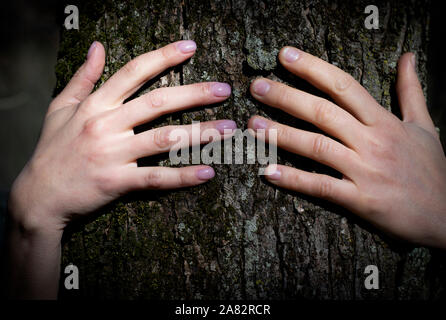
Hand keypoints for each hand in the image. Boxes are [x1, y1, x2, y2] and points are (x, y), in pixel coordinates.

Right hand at [8, 40, 234, 235]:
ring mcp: (112, 154)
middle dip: (194, 93)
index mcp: (96, 105)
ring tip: (228, 128)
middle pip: (157, 103)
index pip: (134, 73)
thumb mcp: (61, 108)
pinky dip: (182, 176)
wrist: (38, 195)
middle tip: (224, 90)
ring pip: (164, 139)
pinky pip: (156, 178)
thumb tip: (97, 46)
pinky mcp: (117, 182)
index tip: (190, 47)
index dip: (163, 57)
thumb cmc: (52, 150)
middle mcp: (106, 125)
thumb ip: (83, 77)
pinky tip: (207, 172)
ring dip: (200, 133)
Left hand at [249, 47, 445, 247]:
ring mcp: (366, 170)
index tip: (286, 56)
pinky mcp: (361, 200)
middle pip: (323, 112)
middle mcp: (373, 141)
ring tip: (253, 125)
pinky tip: (268, 172)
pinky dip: (294, 179)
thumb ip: (410, 91)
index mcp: (385, 121)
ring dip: (281, 134)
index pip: (344, 86)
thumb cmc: (433, 170)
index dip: (313, 69)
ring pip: (317, 146)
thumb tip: (408, 56)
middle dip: (286, 97)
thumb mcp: (425, 126)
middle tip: (256, 87)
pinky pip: (322, 186)